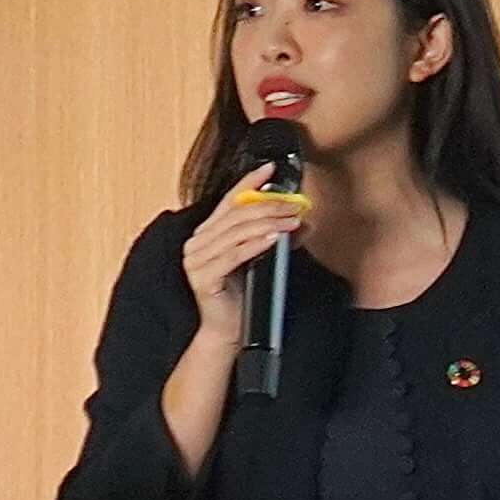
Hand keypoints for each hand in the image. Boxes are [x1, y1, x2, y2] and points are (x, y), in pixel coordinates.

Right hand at [175, 165, 306, 345]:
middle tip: (295, 205)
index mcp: (207, 233)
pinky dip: (256, 244)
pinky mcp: (202, 276)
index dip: (249, 182)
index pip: (229, 200)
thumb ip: (276, 237)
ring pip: (236, 231)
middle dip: (270, 205)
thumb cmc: (240, 294)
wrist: (225, 330)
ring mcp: (196, 259)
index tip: (270, 169)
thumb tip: (303, 221)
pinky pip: (233, 255)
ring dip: (268, 222)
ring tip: (292, 220)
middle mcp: (197, 242)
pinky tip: (275, 238)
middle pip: (237, 214)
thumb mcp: (261, 259)